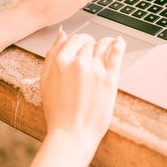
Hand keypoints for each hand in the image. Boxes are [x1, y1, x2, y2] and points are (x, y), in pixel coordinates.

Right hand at [40, 28, 125, 149]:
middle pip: (89, 42)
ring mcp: (95, 69)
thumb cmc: (58, 110)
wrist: (72, 133)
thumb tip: (61, 33)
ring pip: (103, 44)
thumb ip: (52, 53)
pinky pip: (117, 53)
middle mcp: (78, 62)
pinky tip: (120, 42)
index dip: (79, 43)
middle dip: (90, 47)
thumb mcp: (46, 79)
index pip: (75, 38)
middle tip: (91, 59)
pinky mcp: (110, 79)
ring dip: (104, 45)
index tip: (82, 49)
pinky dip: (119, 44)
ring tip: (106, 49)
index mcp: (60, 61)